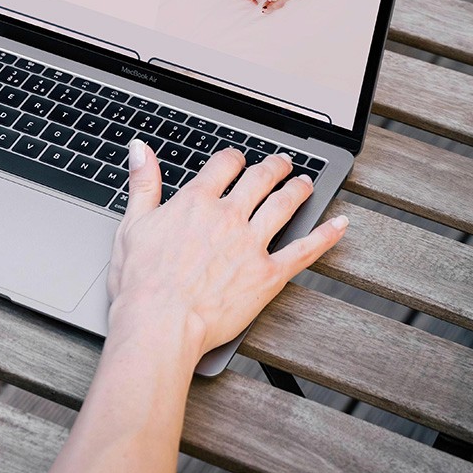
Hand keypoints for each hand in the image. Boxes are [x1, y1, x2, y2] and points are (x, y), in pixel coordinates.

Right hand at [107, 142, 347, 361]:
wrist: (160, 323)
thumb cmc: (142, 283)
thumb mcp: (133, 225)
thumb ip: (143, 184)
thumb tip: (140, 148)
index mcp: (196, 202)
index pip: (224, 165)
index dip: (234, 158)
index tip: (238, 160)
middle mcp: (229, 216)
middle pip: (260, 179)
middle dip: (273, 167)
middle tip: (282, 163)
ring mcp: (252, 244)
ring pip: (283, 205)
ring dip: (298, 189)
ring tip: (305, 182)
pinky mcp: (269, 275)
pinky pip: (304, 250)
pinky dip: (325, 235)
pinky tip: (339, 224)